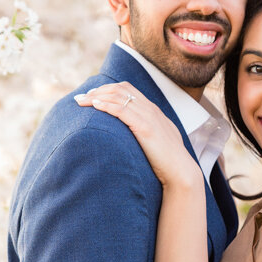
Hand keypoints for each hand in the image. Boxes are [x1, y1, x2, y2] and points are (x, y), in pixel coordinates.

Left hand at [74, 82, 200, 187]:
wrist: (181, 171)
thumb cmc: (168, 161)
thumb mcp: (157, 140)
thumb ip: (146, 132)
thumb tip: (132, 136)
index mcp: (153, 110)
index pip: (128, 89)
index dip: (108, 89)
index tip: (92, 95)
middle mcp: (150, 109)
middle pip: (120, 89)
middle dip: (98, 90)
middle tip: (81, 98)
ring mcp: (149, 117)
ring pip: (119, 97)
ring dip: (96, 96)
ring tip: (81, 101)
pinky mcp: (145, 128)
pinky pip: (122, 110)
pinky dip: (106, 105)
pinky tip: (95, 106)